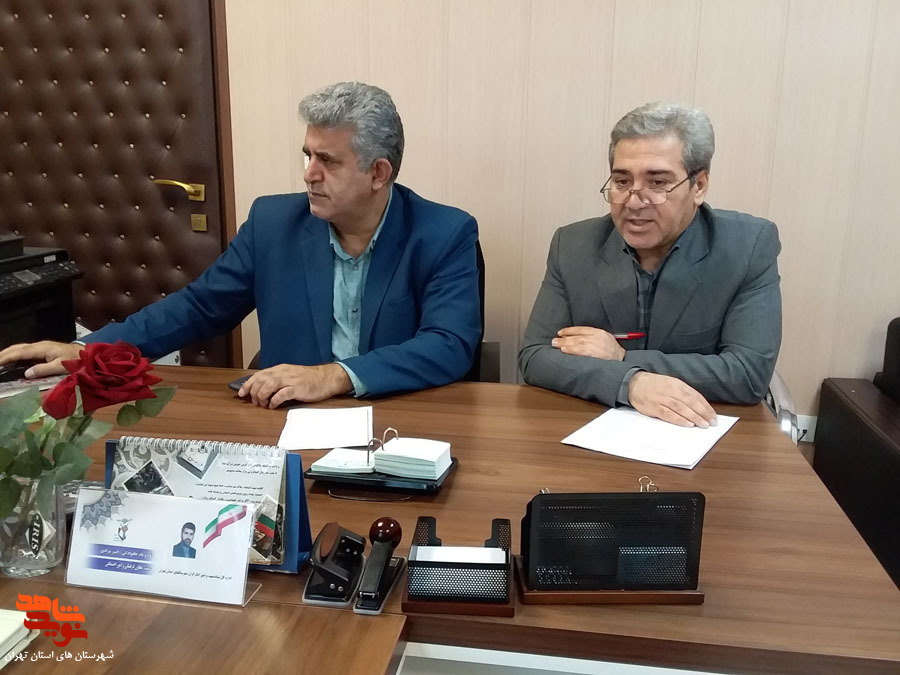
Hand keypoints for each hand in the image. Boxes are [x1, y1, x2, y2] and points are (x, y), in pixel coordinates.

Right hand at [0, 341, 81, 377]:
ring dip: (9, 353)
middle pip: (17, 348)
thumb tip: (26, 374)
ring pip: (20, 348)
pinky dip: (16, 354)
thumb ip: (43, 369)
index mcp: (42, 348)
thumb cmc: (75, 360)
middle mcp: (39, 345)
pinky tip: (12, 359)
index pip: (20, 352)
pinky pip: (26, 351)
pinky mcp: (44, 350)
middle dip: (4, 354)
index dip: (7, 357)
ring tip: (0, 359)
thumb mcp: (60, 366)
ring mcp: (41, 347)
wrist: (86, 354)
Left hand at [237, 363, 351, 407]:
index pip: (258, 375)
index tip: (241, 393)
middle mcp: (282, 372)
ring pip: (268, 386)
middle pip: (260, 380)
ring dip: (262, 396)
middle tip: (256, 402)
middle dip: (254, 393)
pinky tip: (273, 405)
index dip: (247, 384)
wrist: (326, 378)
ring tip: (263, 404)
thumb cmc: (308, 379)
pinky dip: (274, 401)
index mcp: (279, 369)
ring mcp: (290, 380)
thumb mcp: (290, 375)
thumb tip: (262, 390)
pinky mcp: (297, 388)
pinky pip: (281, 394)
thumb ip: (277, 380)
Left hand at [551, 327, 624, 359]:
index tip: (560, 332)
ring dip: (565, 344)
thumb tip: (577, 338)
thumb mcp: (605, 338)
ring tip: (556, 344)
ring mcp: (595, 346)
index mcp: (599, 332)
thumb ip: (593, 336)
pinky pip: (580, 351)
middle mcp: (596, 337)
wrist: (621, 360)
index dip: (569, 330)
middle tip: (554, 340)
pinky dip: (571, 350)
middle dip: (564, 338)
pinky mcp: (594, 354)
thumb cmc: (613, 350)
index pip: (581, 329)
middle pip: (577, 336)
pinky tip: (564, 350)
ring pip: (576, 343)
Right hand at [627, 371, 717, 427]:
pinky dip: (679, 420)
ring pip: (682, 409)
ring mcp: (663, 399)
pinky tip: (688, 424)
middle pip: (691, 402)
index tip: (713, 415)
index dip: (706, 406)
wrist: (634, 383)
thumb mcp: (671, 383)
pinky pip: (669, 415)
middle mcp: (672, 391)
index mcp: (677, 384)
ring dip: (694, 417)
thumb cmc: (654, 385)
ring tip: (704, 424)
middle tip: (712, 422)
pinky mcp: (655, 408)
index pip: (696, 396)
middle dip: (703, 413)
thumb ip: (683, 393)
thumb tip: (698, 405)